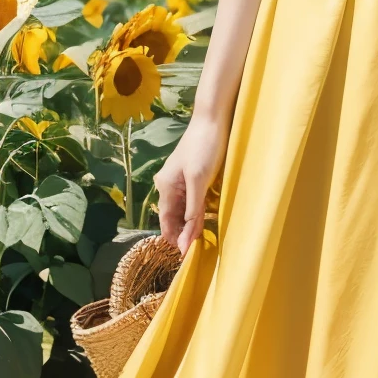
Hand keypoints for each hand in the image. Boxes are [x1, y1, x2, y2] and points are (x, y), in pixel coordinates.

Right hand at [154, 111, 229, 256]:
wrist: (213, 120)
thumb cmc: (204, 148)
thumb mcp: (198, 181)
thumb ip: (192, 210)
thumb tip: (185, 240)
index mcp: (165, 187)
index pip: (166, 221)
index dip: (174, 239)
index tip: (186, 256)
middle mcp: (169, 186)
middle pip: (174, 217)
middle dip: (183, 233)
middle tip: (197, 251)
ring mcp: (181, 181)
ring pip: (184, 210)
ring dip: (191, 224)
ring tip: (202, 240)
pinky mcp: (194, 176)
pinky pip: (193, 200)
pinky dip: (198, 212)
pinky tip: (206, 220)